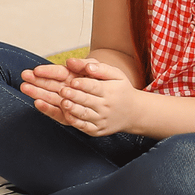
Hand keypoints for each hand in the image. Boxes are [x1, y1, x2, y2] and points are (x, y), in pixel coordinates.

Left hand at [18, 58, 138, 137]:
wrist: (133, 113)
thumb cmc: (120, 90)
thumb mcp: (115, 75)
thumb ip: (100, 68)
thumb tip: (85, 65)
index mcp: (109, 91)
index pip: (95, 87)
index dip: (83, 84)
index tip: (72, 81)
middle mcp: (105, 106)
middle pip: (87, 100)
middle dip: (73, 95)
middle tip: (62, 90)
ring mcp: (100, 119)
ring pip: (84, 114)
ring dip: (72, 109)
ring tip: (63, 102)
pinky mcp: (96, 130)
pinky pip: (84, 126)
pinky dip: (74, 121)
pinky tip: (66, 114)